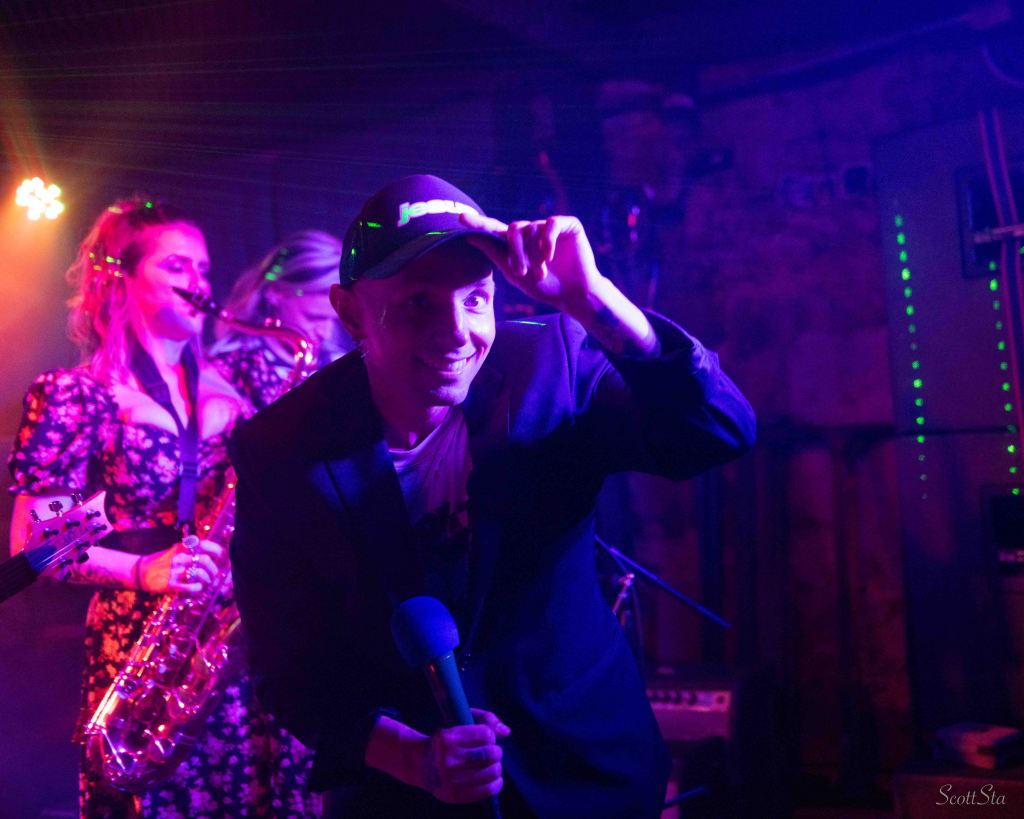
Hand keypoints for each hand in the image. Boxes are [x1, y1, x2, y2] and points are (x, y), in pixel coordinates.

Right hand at [137, 537, 222, 593]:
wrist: (139, 571)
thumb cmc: (161, 561)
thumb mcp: (174, 551)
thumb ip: (189, 551)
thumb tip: (209, 554)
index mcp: (181, 548)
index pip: (202, 544)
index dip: (215, 549)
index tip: (221, 554)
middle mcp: (179, 558)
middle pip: (204, 560)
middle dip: (213, 569)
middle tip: (214, 574)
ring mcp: (175, 571)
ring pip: (199, 573)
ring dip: (207, 579)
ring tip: (207, 582)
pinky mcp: (170, 584)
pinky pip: (189, 586)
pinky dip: (197, 587)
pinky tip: (198, 588)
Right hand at [418, 708, 509, 803]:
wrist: (421, 765)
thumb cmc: (448, 741)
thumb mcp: (460, 721)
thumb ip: (485, 719)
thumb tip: (506, 732)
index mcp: (447, 737)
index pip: (486, 734)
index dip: (491, 736)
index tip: (486, 739)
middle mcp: (447, 758)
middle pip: (491, 753)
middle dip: (497, 752)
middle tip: (493, 753)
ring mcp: (450, 778)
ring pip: (491, 772)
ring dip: (497, 767)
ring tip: (493, 765)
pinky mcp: (454, 795)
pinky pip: (487, 790)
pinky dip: (497, 784)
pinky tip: (495, 779)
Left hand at [461, 211, 603, 315]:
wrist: (574, 294)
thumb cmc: (545, 287)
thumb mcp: (515, 273)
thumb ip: (495, 253)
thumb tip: (470, 237)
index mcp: (517, 243)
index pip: (494, 229)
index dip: (478, 223)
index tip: (460, 218)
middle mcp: (532, 231)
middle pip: (514, 228)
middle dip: (515, 251)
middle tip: (521, 272)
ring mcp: (549, 227)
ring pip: (532, 229)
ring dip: (534, 254)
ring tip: (542, 272)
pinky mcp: (568, 225)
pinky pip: (551, 224)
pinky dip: (548, 240)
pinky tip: (550, 256)